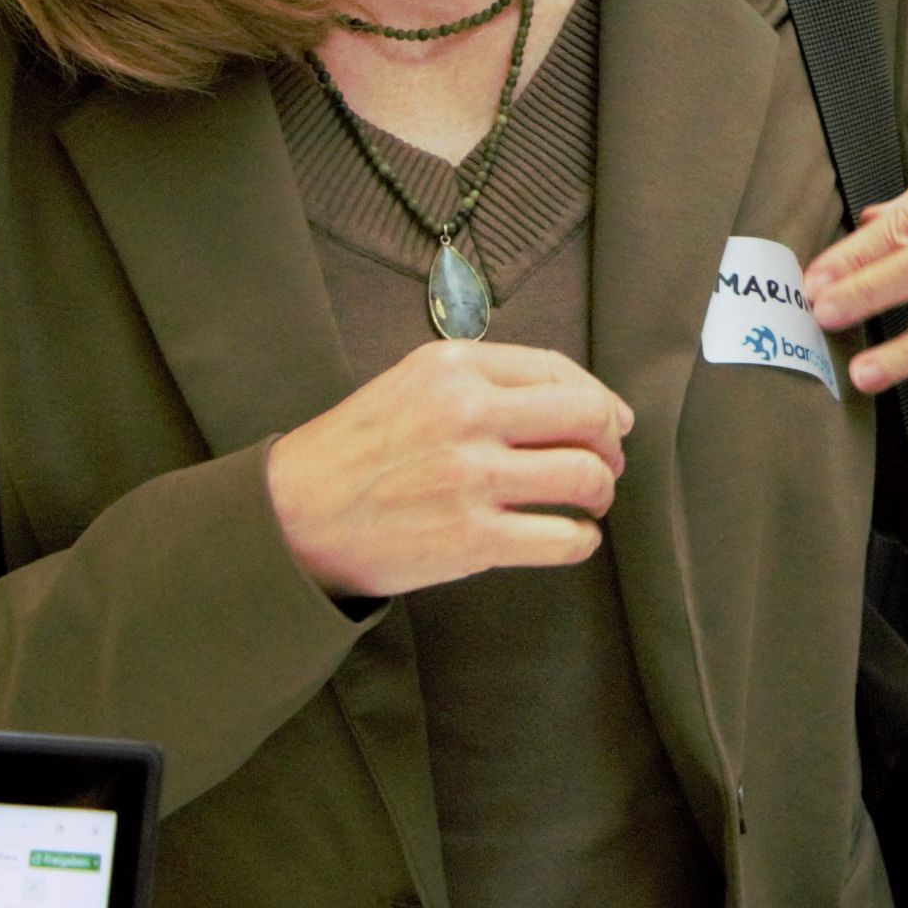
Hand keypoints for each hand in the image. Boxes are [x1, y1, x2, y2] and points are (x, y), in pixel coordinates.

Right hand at [264, 340, 631, 600]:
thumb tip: (581, 401)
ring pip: (587, 477)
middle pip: (588, 419)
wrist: (294, 516)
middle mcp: (466, 413)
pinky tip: (570, 537)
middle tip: (607, 466)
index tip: (612, 422)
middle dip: (611, 445)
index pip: (560, 372)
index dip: (601, 400)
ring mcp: (471, 476)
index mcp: (453, 367)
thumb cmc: (358, 451)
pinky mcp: (473, 538)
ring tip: (589, 504)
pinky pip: (565, 539)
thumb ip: (486, 381)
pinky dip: (582, 540)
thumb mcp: (412, 384)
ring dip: (601, 493)